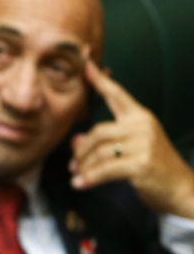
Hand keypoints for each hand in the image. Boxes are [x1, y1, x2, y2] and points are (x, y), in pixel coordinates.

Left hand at [70, 60, 193, 218]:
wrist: (181, 190)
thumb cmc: (154, 167)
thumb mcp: (132, 147)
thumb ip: (105, 140)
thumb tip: (76, 140)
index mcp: (141, 117)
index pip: (117, 94)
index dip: (100, 80)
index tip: (85, 64)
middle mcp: (142, 126)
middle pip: (98, 132)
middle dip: (81, 150)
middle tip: (73, 164)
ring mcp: (144, 144)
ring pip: (99, 151)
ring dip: (84, 166)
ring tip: (77, 175)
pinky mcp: (141, 163)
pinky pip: (105, 169)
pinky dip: (90, 178)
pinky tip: (80, 184)